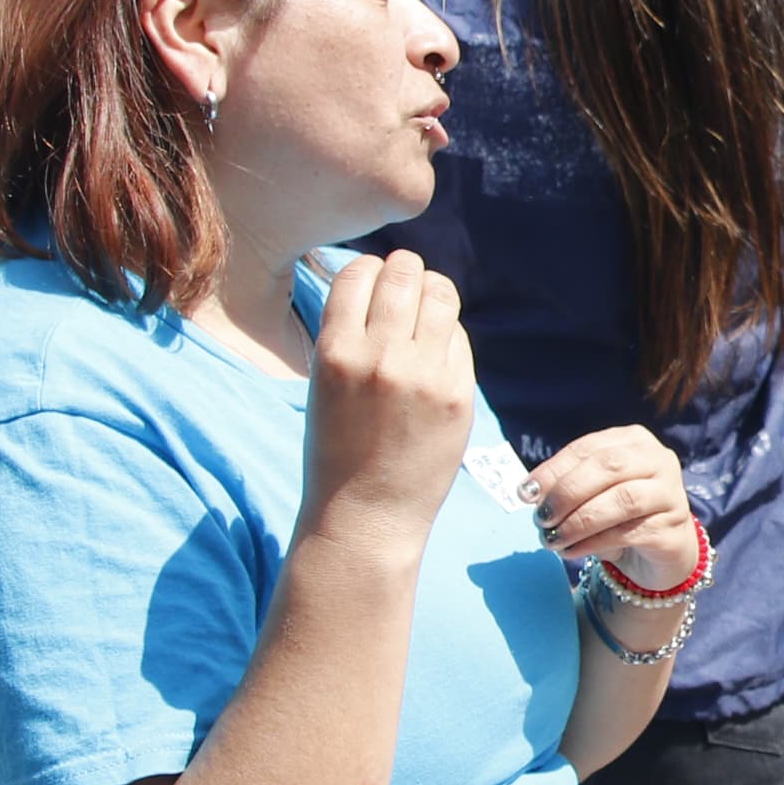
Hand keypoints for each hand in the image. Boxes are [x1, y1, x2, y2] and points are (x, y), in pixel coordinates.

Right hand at [298, 253, 477, 557]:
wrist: (366, 514)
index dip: (370, 270)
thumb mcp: (324, 382)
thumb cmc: (338, 447)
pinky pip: (459, 338)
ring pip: (440, 294)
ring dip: (433, 293)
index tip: (375, 282)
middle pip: (404, 271)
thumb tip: (382, 280)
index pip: (359, 271)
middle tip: (406, 289)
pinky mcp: (458, 393)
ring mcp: (423, 374)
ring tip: (427, 312)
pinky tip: (437, 354)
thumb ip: (350, 333)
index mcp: (335, 350)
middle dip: (406, 273)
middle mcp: (380, 355)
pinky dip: (449, 336)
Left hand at [526, 426, 699, 591]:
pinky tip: (572, 550)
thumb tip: (531, 493)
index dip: (554, 469)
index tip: (526, 493)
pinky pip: (628, 532)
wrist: (663, 550)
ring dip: (579, 520)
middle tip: (541, 517)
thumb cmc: (622, 515)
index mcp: (633, 441)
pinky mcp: (671, 529)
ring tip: (553, 538)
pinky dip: (593, 542)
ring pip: (622, 499)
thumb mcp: (593, 493)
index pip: (588, 448)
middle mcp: (658, 460)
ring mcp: (670, 494)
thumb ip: (568, 486)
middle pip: (609, 467)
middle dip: (567, 492)